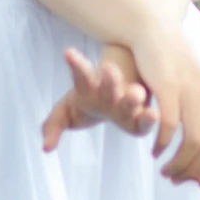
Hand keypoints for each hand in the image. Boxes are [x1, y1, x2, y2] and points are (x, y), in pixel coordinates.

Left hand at [40, 46, 156, 152]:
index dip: (75, 64)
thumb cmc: (88, 106)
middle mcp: (109, 92)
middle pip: (109, 84)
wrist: (114, 105)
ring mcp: (125, 104)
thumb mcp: (65, 114)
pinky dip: (149, 119)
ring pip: (130, 98)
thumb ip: (52, 126)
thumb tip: (45, 148)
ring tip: (137, 93)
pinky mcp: (137, 121)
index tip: (68, 52)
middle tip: (108, 68)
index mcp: (89, 87)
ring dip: (133, 96)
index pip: (81, 74)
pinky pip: (144, 121)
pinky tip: (154, 114)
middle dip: (108, 78)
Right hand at [129, 30, 199, 187]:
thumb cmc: (178, 73)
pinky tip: (155, 151)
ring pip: (193, 143)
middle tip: (175, 180)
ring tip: (165, 171)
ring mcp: (195, 91)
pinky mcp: (170, 86)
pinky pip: (170, 127)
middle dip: (192, 172)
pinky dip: (162, 145)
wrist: (157, 36)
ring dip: (178, 164)